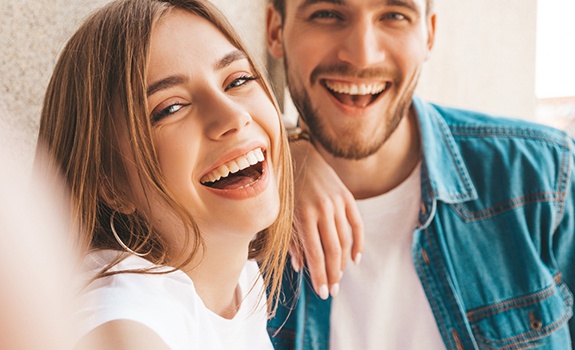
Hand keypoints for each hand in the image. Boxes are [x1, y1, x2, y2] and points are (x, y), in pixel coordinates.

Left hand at [289, 140, 363, 299]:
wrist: (299, 155)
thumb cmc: (285, 189)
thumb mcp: (283, 215)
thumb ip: (292, 241)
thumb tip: (301, 267)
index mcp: (304, 215)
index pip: (316, 254)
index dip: (320, 276)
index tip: (323, 292)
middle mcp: (323, 209)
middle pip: (333, 250)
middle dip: (333, 274)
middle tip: (333, 291)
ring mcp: (337, 202)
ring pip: (346, 240)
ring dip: (343, 262)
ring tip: (339, 276)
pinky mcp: (347, 196)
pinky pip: (357, 224)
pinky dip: (358, 243)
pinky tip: (356, 258)